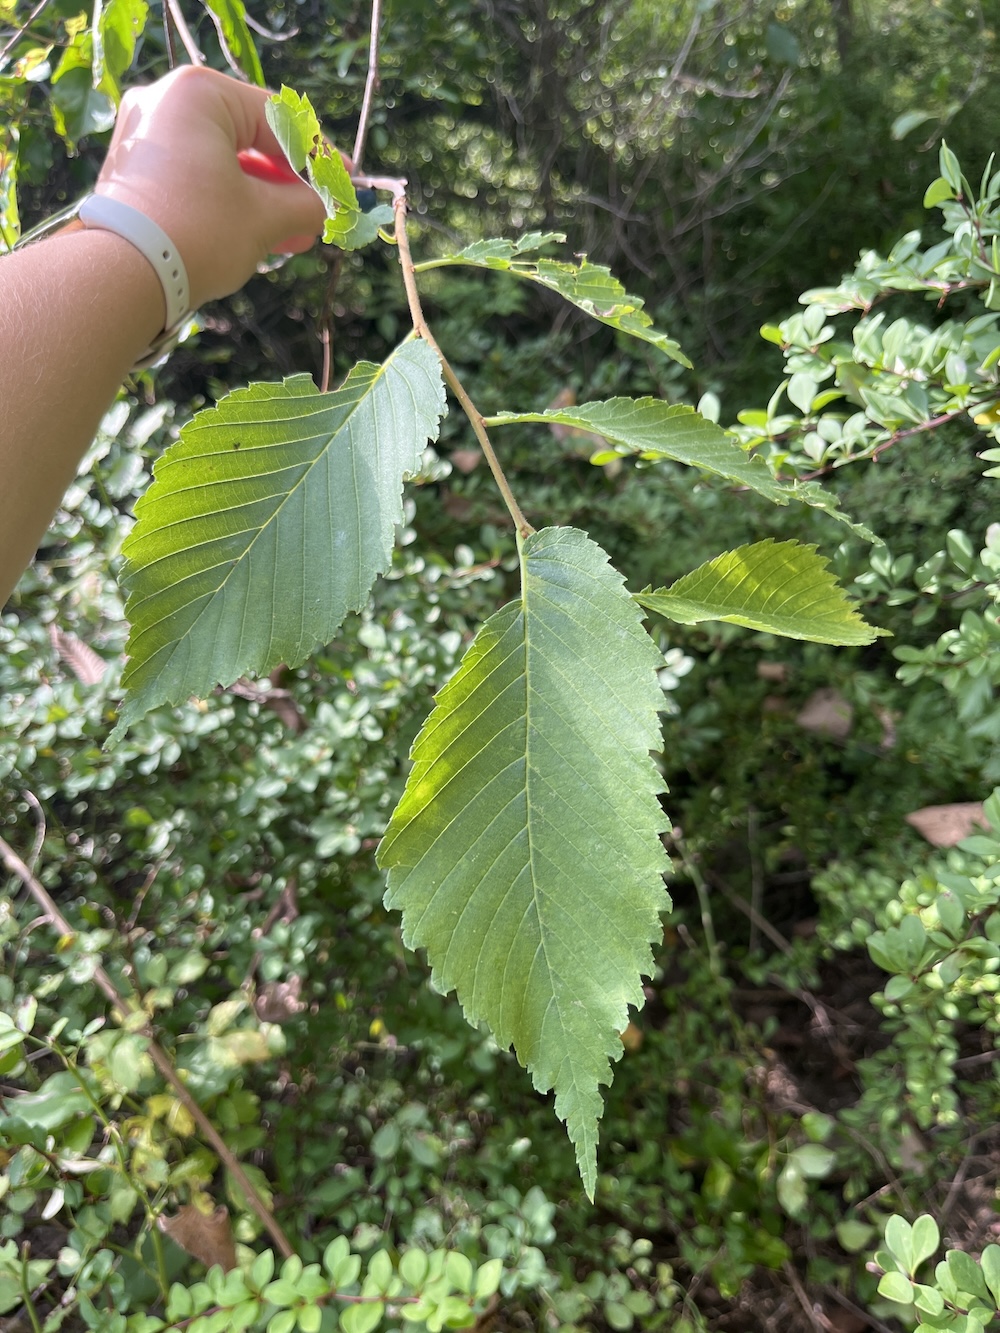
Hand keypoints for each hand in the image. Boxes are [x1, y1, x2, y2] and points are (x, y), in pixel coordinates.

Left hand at [94, 66, 335, 311]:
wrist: (123, 276)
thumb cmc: (198, 232)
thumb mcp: (264, 218)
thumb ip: (306, 205)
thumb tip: (327, 208)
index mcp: (199, 93)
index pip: (277, 118)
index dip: (318, 155)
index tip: (345, 181)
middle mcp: (167, 102)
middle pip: (249, 139)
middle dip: (290, 184)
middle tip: (322, 213)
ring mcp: (146, 137)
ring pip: (225, 164)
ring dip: (266, 200)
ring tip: (299, 235)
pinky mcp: (137, 173)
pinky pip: (199, 179)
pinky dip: (233, 204)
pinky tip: (266, 237)